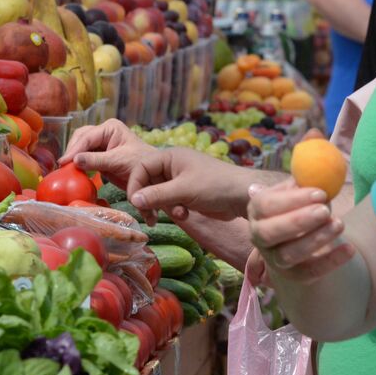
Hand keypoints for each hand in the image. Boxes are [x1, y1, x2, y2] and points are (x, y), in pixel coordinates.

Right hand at [60, 120, 150, 187]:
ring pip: (80, 148)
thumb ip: (96, 160)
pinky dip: (78, 165)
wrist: (152, 176)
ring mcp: (100, 145)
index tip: (65, 162)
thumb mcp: (119, 161)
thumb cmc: (141, 163)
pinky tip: (72, 172)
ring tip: (65, 170)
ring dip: (73, 158)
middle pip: (80, 139)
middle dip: (72, 152)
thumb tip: (74, 160)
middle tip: (63, 166)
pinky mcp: (99, 157)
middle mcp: (103, 133)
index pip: (87, 137)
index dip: (75, 149)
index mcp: (110, 128)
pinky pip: (84, 159)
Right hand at [122, 146, 273, 223]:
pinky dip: (174, 209)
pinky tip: (185, 214)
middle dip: (149, 200)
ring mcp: (181, 180)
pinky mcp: (188, 193)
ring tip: (177, 214)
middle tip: (149, 217)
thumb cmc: (214, 186)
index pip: (141, 167)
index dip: (135, 184)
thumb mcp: (183, 190)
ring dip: (163, 206)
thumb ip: (156, 195)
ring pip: (158, 194)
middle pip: (148, 182)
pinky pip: (171, 201)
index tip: (135, 202)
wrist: (242, 196)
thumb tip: (133, 200)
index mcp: (171, 157)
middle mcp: (174, 166)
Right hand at [248, 179, 353, 282]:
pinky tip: (350, 248)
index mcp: (257, 209)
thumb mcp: (299, 188)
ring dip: (315, 240)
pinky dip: (331, 262)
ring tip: (339, 224)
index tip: (320, 193)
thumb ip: (306, 180)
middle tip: (324, 211)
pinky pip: (310, 273)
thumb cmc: (300, 204)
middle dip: (299, 221)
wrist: (299, 234)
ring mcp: (274, 258)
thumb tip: (320, 170)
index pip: (267, 205)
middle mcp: (259, 236)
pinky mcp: (293, 275)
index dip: (293, 200)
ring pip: (289, 254)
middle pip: (271, 232)